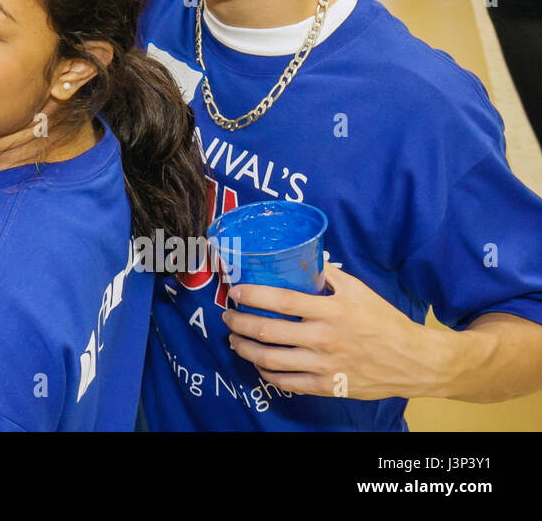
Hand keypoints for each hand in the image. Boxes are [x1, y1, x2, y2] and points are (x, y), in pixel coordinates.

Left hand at [223, 263, 444, 400]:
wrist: (413, 361)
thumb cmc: (385, 322)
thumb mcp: (359, 290)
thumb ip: (328, 274)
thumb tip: (305, 256)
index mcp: (331, 311)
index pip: (281, 300)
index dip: (252, 294)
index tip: (235, 291)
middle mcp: (323, 338)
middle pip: (267, 331)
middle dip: (239, 322)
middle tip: (228, 316)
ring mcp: (324, 366)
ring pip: (270, 360)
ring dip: (245, 349)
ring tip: (235, 340)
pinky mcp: (327, 387)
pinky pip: (287, 383)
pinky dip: (267, 374)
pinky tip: (259, 365)